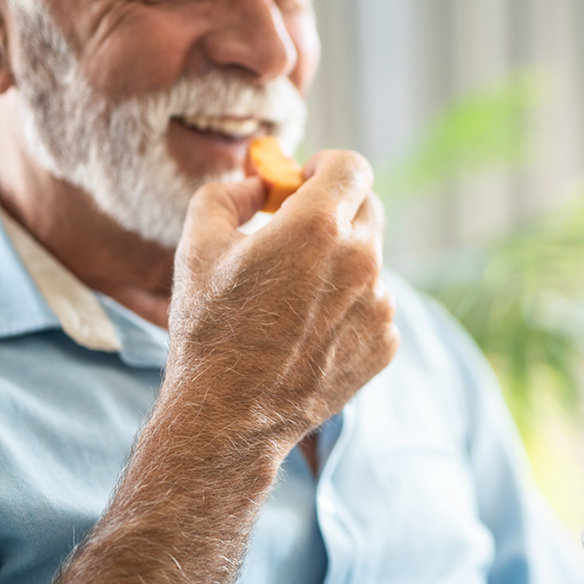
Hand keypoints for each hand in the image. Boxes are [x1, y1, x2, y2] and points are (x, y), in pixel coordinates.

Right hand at [165, 148, 398, 450]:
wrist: (230, 416)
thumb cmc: (209, 328)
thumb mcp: (198, 246)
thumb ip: (228, 195)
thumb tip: (258, 184)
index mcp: (317, 227)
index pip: (352, 168)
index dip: (328, 167)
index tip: (307, 180)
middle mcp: (360, 261)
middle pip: (368, 208)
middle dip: (336, 209)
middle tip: (298, 232)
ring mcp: (379, 305)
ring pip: (370, 261)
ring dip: (340, 263)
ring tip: (293, 298)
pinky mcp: (385, 343)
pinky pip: (374, 305)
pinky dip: (349, 307)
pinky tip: (307, 332)